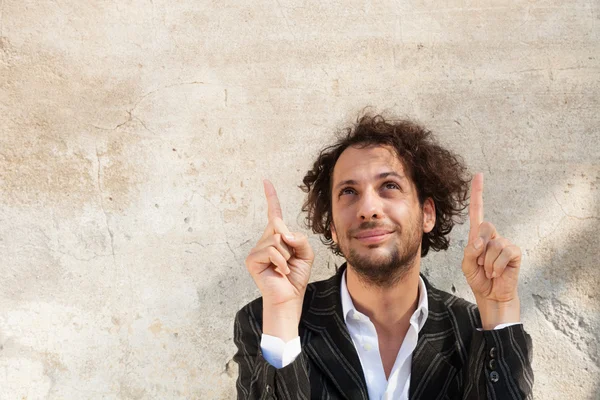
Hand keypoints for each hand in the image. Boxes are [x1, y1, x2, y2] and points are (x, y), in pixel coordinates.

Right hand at [244, 180, 313, 339]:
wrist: (289, 298)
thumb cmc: (296, 277)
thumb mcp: (306, 254)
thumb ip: (299, 239)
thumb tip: (282, 233)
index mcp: (277, 238)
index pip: (274, 214)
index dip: (271, 197)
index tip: (266, 181)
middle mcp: (265, 241)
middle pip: (280, 227)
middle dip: (292, 244)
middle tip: (290, 262)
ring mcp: (256, 250)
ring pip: (277, 239)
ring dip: (287, 255)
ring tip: (284, 268)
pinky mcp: (252, 259)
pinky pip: (272, 250)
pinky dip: (281, 261)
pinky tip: (280, 272)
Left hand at [461, 173, 521, 328]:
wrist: (491, 295)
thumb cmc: (478, 278)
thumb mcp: (466, 264)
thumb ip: (469, 251)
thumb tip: (480, 242)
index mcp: (478, 235)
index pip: (477, 210)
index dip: (477, 193)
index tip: (478, 175)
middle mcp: (492, 236)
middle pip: (484, 225)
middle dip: (478, 245)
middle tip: (479, 263)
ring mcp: (505, 243)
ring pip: (492, 245)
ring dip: (486, 263)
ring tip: (489, 271)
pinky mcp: (515, 252)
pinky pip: (503, 253)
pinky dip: (496, 266)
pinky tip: (497, 273)